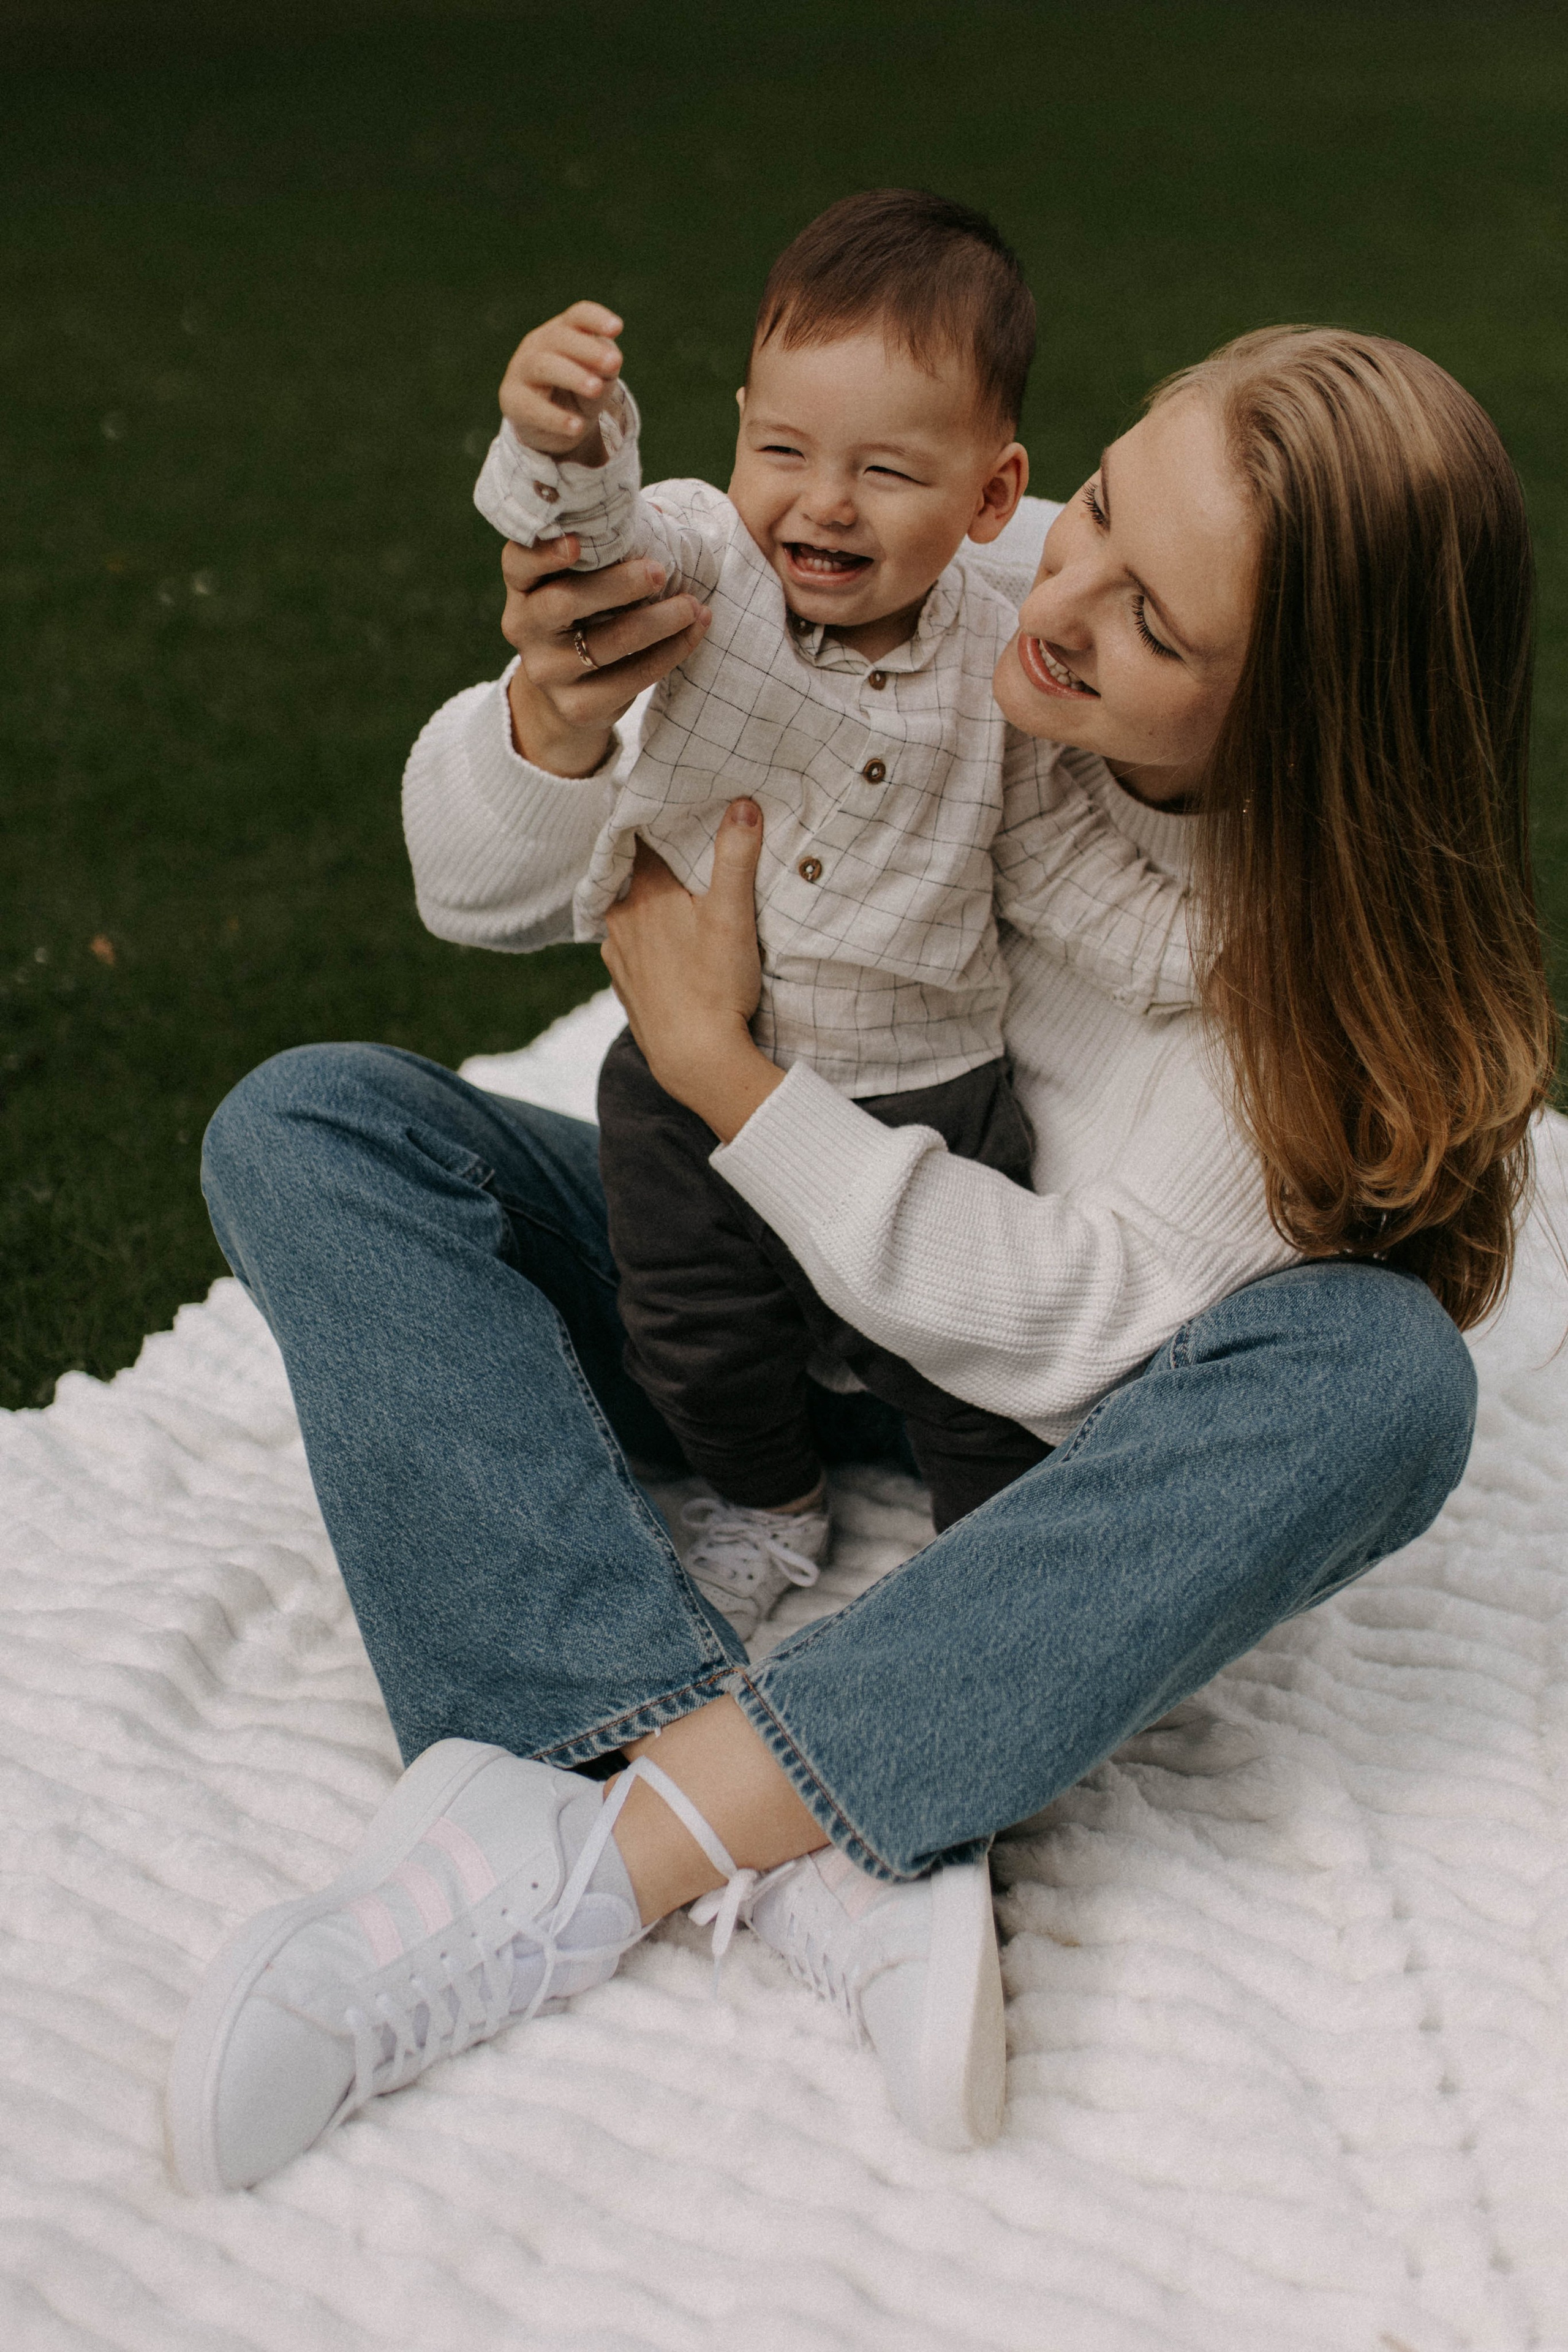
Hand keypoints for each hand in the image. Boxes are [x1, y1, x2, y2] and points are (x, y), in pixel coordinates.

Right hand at [499, 300, 624, 463]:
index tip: (617, 329)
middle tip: (614, 363)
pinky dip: (556, 418)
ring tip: (596, 389)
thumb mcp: (598, 379)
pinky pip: (533, 407)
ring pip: (544, 366)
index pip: (578, 316)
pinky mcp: (512, 400)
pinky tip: (577, 426)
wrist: (551, 426)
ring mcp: (521, 369)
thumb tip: (611, 361)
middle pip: (560, 338)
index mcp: (563, 331)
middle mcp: (538, 344)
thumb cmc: (578, 392)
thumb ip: (605, 369)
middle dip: (588, 350)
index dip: (596, 319)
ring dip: (573, 376)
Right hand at [501, 534, 710, 776]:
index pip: (519, 563)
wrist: (566, 694)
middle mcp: (524, 628)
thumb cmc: (585, 615)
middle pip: (565, 602)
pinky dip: (669, 652)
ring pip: (606, 644)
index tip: (577, 542)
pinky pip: (631, 678)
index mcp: (522, 587)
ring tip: (692, 606)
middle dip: (618, 584)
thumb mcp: (577, 581)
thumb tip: (655, 511)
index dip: (544, 552)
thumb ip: (600, 551)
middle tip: (660, 572)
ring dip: (657, 622)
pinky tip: (694, 632)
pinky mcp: (576, 707)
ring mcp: (547, 671)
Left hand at [601, 804, 784, 1142]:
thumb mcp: (733, 914)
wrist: (694, 1059)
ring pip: (632, 915)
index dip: (659, 823)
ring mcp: (616, 955)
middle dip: (660, 869)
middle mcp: (620, 919)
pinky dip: (650, 945)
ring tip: (683, 910)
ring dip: (653, 909)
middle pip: (637, 877)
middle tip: (687, 861)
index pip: (641, 839)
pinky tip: (674, 954)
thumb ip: (736, 856)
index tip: (674, 812)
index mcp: (644, 893)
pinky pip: (633, 950)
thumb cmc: (716, 986)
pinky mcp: (623, 986)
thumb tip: (743, 804)